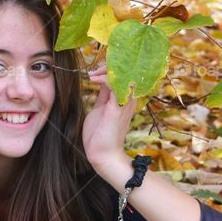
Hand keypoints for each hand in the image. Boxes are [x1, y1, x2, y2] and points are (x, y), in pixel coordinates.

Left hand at [82, 61, 136, 181]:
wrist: (103, 155)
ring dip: (106, 70)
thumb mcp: (100, 108)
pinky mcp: (117, 108)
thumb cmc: (100, 134)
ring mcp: (125, 103)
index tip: (94, 69)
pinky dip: (104, 78)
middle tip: (93, 69)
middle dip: (108, 65)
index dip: (110, 67)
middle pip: (126, 72)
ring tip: (92, 73)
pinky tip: (93, 79)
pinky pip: (115, 85)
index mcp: (125, 98)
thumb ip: (103, 95)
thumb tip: (101, 81)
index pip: (122, 74)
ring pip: (123, 75)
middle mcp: (129, 98)